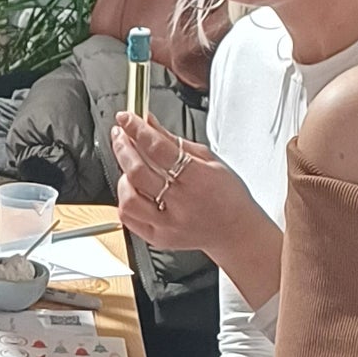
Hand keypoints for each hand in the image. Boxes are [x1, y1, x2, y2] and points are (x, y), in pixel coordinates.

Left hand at [114, 110, 239, 253]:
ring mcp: (168, 224)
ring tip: (130, 167)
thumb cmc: (228, 195)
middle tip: (120, 134)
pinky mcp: (159, 238)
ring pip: (129, 198)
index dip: (137, 130)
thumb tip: (148, 122)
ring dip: (123, 177)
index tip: (126, 118)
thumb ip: (173, 140)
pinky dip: (125, 199)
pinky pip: (129, 218)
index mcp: (198, 179)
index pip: (158, 149)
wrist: (236, 231)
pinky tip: (133, 189)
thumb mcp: (208, 159)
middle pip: (138, 172)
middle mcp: (181, 204)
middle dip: (123, 147)